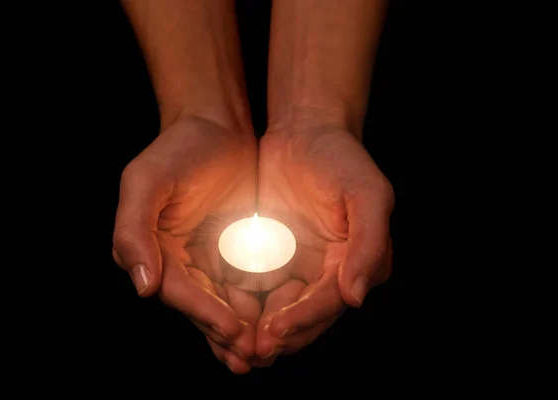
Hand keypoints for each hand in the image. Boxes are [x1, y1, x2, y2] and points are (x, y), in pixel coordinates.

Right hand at [112, 116, 260, 372]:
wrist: (216, 126)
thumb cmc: (177, 148)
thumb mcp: (146, 180)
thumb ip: (134, 230)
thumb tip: (142, 287)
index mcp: (152, 250)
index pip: (177, 290)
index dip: (203, 313)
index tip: (232, 329)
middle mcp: (176, 262)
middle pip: (201, 306)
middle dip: (225, 333)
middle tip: (252, 357)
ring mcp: (207, 259)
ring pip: (224, 303)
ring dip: (243, 330)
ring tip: (265, 352)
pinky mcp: (234, 253)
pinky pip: (246, 285)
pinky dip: (259, 306)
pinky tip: (278, 321)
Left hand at [253, 124, 393, 359]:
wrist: (304, 131)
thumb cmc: (341, 157)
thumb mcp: (367, 192)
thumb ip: (368, 244)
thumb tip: (356, 297)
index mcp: (358, 262)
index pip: (329, 301)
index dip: (303, 319)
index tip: (274, 332)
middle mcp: (331, 272)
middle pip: (305, 316)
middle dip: (279, 336)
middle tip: (250, 352)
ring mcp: (301, 266)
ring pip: (279, 310)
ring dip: (259, 330)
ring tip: (234, 346)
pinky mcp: (274, 258)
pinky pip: (258, 289)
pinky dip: (244, 305)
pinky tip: (223, 315)